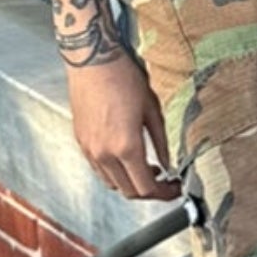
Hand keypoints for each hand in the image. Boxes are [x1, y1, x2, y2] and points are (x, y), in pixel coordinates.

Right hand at [67, 55, 178, 199]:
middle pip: (128, 191)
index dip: (164, 193)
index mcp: (125, 147)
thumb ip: (160, 143)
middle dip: (150, 191)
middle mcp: (103, 153)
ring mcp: (89, 149)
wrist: (93, 62)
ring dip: (131, 183)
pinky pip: (99, 169)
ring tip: (148, 169)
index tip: (175, 188)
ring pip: (111, 183)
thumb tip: (167, 164)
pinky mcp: (81, 142)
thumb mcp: (153, 111)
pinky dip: (115, 172)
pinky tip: (127, 158)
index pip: (146, 188)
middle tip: (166, 182)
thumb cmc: (124, 79)